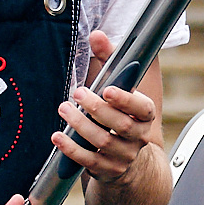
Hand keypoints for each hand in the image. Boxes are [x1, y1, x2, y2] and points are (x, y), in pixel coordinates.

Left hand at [54, 29, 162, 185]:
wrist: (129, 160)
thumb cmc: (120, 114)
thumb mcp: (118, 87)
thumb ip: (109, 60)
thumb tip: (97, 35)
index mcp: (145, 116)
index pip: (142, 109)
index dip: (126, 100)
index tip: (107, 89)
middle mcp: (137, 138)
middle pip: (120, 125)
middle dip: (97, 109)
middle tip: (77, 93)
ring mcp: (123, 156)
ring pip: (103, 142)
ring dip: (81, 125)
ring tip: (64, 108)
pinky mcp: (106, 169)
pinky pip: (89, 161)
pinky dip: (72, 149)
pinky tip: (58, 136)